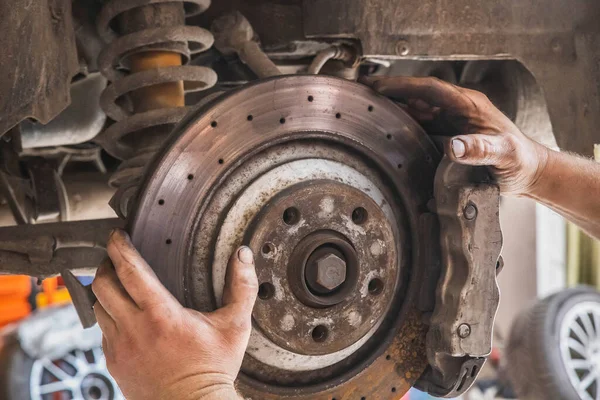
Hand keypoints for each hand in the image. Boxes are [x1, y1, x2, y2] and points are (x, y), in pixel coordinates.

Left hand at [92, 229, 257, 399]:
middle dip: (107, 265)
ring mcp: (120, 348)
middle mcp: (134, 330)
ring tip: (119, 284)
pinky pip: (102, 332)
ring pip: (98, 308)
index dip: (120, 247)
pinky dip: (109, 317)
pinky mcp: (114, 363)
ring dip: (105, 291)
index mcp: (161, 315)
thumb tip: (243, 257)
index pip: (129, 271)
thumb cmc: (212, 369)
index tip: (118, 235)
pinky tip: (125, 316)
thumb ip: (241, 287)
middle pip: (103, 285)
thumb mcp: (235, 326)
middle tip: (116, 257)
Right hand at [361, 76, 548, 194]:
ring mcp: (451, 121)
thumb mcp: (504, 154)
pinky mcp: (448, 134)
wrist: (527, 171)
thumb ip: (481, 149)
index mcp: (469, 105)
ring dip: (393, 107)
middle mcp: (457, 109)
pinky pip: (420, 124)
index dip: (403, 86)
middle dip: (390, 92)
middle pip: (418, 95)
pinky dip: (402, 123)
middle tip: (362, 93)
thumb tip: (454, 145)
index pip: (430, 89)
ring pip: (417, 108)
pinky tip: (387, 129)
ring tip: (367, 109)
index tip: (379, 87)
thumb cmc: (519, 160)